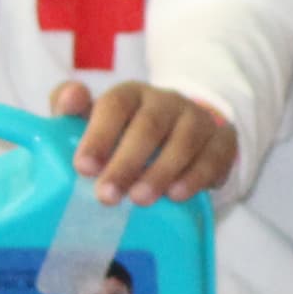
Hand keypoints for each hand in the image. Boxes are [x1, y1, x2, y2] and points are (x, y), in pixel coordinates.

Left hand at [53, 79, 236, 204]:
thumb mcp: (92, 121)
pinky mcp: (223, 139)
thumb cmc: (125, 134)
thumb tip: (69, 99)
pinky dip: (197, 176)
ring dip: (160, 172)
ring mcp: (198, 119)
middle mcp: (167, 102)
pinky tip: (177, 195)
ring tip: (140, 200)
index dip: (99, 135)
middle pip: (149, 126)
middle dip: (126, 163)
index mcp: (131, 94)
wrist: (179, 137)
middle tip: (107, 196)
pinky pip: (215, 155)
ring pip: (184, 141)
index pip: (116, 105)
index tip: (83, 168)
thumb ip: (70, 109)